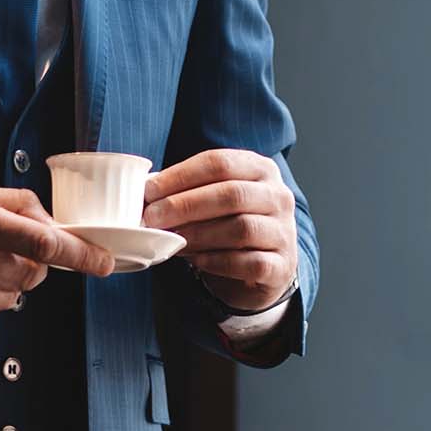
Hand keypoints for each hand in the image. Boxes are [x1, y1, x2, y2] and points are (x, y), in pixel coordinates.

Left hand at [143, 149, 298, 313]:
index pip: (220, 163)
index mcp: (260, 169)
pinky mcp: (282, 265)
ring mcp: (284, 231)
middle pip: (231, 194)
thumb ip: (188, 191)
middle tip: (152, 217)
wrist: (264, 267)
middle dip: (185, 205)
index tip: (149, 190)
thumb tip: (145, 192)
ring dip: (199, 234)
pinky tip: (196, 261)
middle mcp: (278, 196)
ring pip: (240, 228)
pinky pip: (249, 262)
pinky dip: (218, 261)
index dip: (181, 175)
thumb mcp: (215, 199)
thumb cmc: (230, 224)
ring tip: (171, 240)